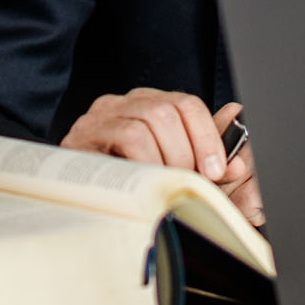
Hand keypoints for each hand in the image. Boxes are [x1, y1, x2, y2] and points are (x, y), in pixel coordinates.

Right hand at [61, 88, 262, 225]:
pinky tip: (145, 181)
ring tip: (165, 183)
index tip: (218, 169)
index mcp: (149, 105)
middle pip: (171, 108)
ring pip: (152, 119)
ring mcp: (101, 116)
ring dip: (168, 158)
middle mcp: (124, 103)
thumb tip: (239, 130)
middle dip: (189, 150)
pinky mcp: (82, 135)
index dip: (208, 136)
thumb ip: (206, 153)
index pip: (187, 104)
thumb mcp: (174, 169)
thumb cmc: (126, 184)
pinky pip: (128, 136)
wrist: (66, 200)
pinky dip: (147, 161)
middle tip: (189, 181)